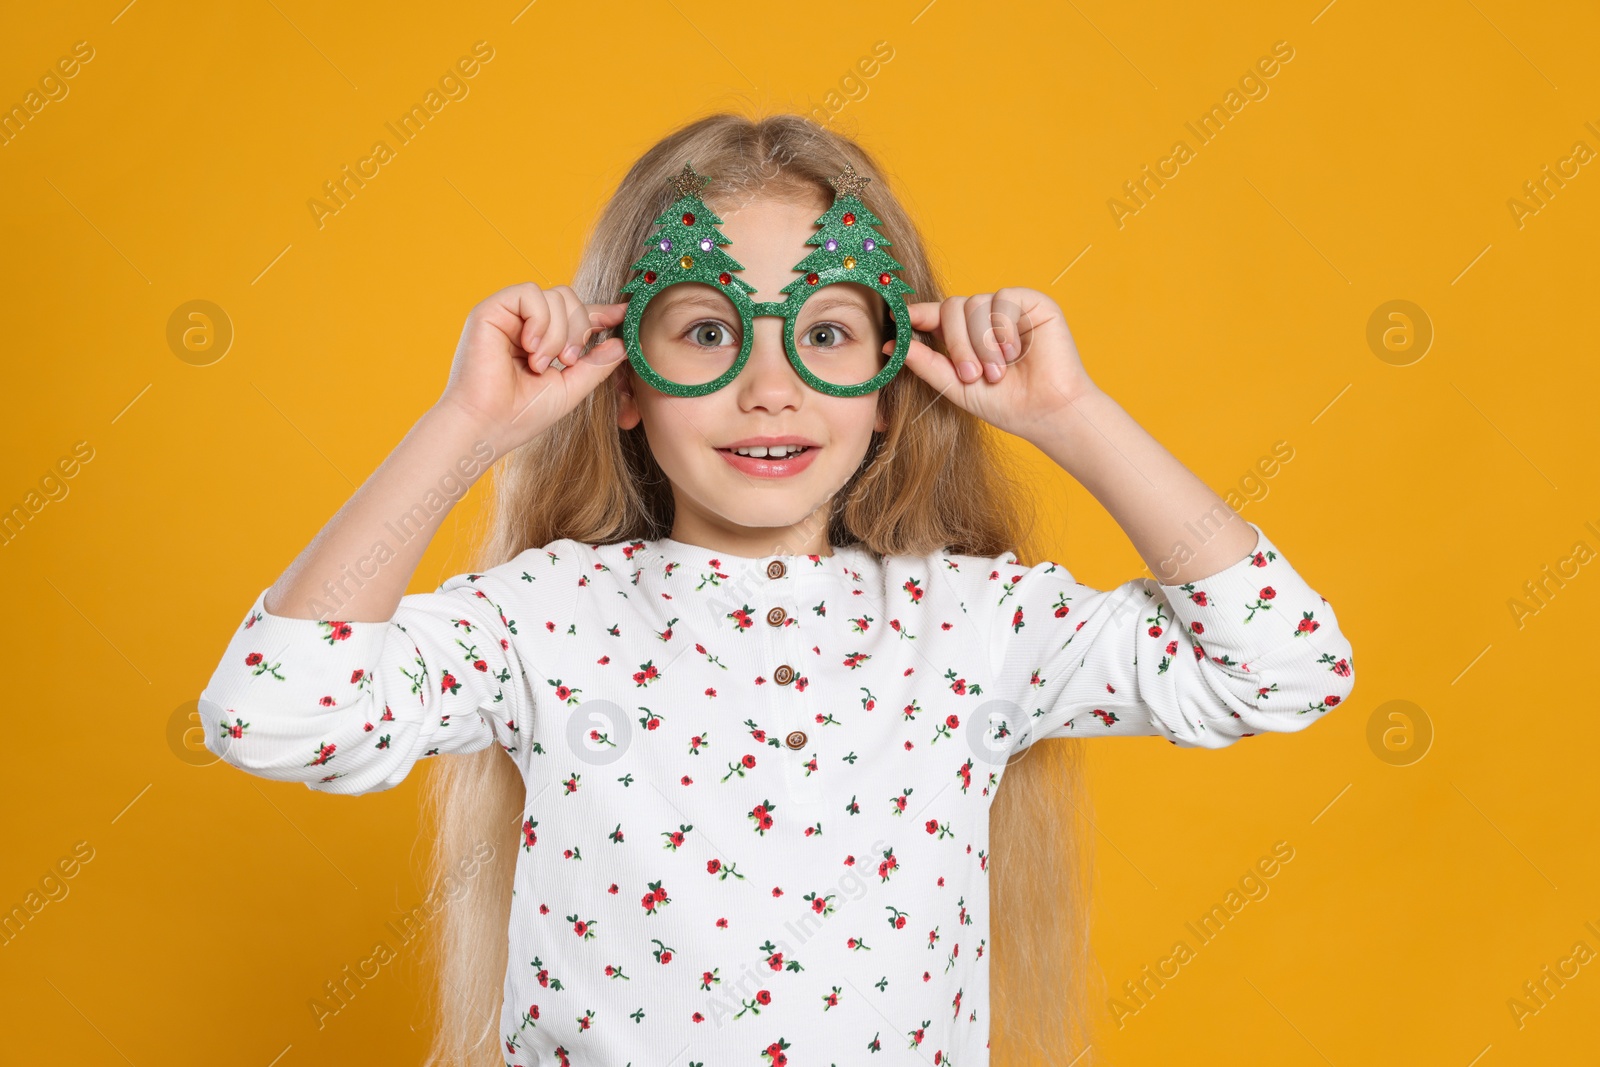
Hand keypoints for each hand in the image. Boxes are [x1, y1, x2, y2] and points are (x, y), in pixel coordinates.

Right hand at [436, 282, 628, 453]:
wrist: (487, 427)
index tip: (624, 315)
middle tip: (566, 361)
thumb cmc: (522, 415)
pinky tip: (531, 349)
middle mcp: (525, 325)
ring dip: (558, 333)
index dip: (601, 313)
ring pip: (555, 295)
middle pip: (570, 299)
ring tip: (540, 363)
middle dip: (579, 329)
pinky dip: (540, 321)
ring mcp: (508, 316)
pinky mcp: (490, 310)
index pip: (576, 314)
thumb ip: (596, 364)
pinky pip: (530, 294)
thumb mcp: (570, 388)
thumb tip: (623, 343)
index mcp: (542, 341)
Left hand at [897, 288, 1098, 439]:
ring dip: (982, 343)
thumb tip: (892, 346)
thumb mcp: (956, 386)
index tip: (898, 319)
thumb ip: (926, 365)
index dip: (917, 314)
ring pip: (975, 304)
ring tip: (998, 372)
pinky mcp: (1033, 302)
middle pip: (953, 307)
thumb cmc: (1006, 404)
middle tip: (972, 376)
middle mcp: (985, 318)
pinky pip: (1003, 299)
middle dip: (957, 343)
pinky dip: (1003, 328)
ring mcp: (1009, 308)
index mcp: (965, 335)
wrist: (1047, 413)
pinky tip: (1016, 352)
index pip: (936, 315)